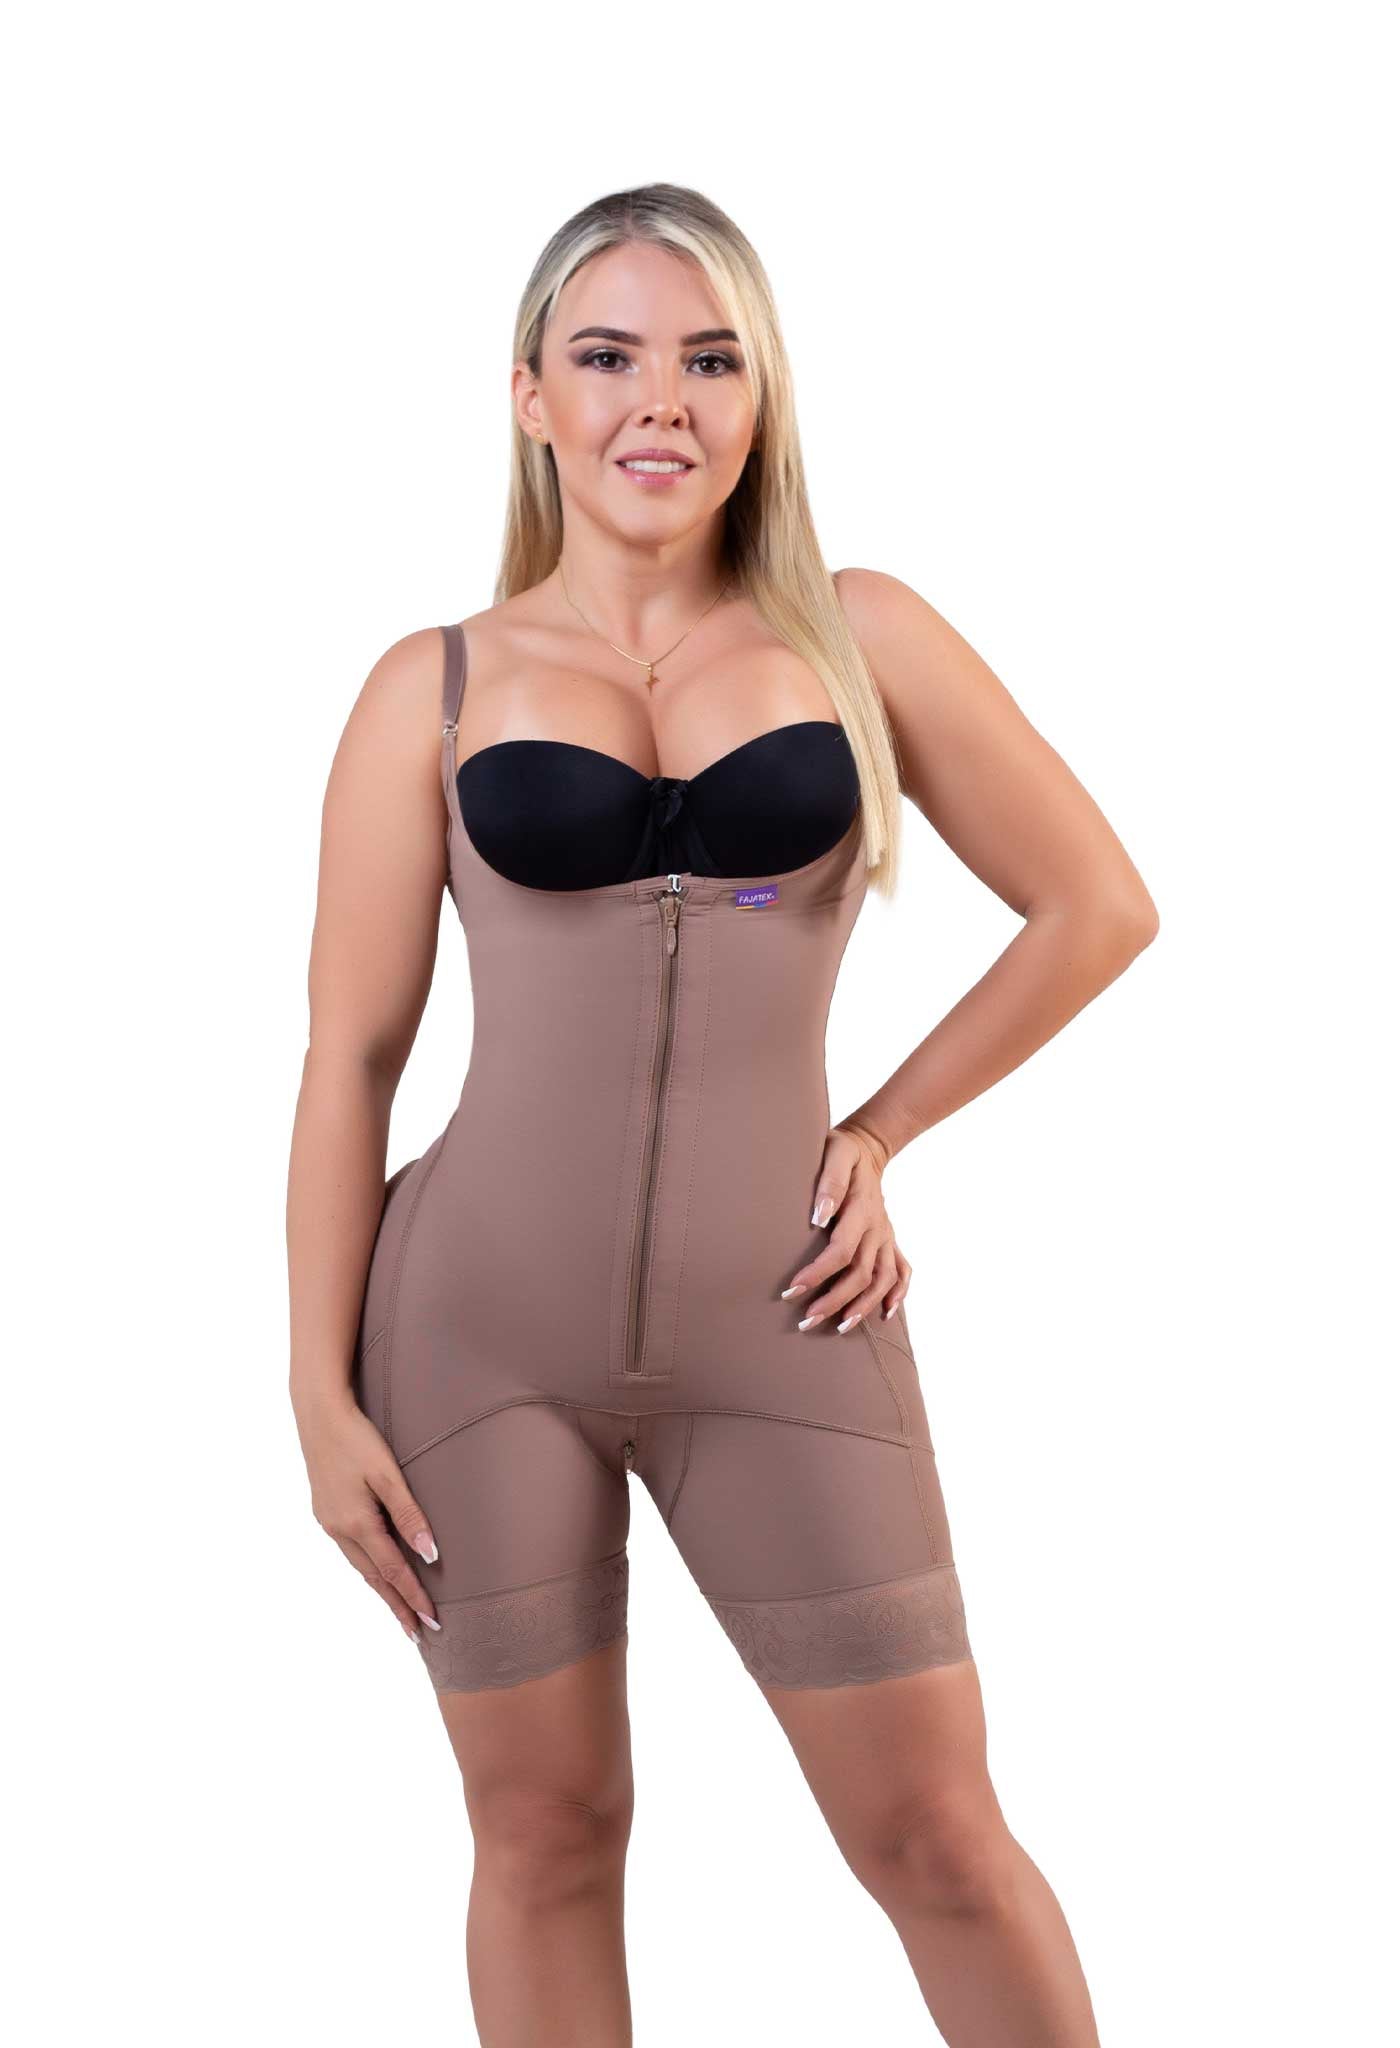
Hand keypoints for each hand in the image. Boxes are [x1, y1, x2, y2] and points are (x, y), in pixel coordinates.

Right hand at [294, 1392, 441, 1640]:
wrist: (318, 1414)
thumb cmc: (357, 1438)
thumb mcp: (387, 1473)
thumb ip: (409, 1514)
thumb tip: (430, 1554)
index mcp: (356, 1524)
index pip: (392, 1572)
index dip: (413, 1598)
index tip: (431, 1622)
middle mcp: (338, 1530)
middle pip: (374, 1579)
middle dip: (397, 1606)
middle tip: (418, 1632)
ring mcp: (328, 1523)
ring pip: (360, 1567)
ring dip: (382, 1591)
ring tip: (402, 1611)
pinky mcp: (325, 1512)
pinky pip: (351, 1552)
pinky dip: (369, 1569)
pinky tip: (378, 1573)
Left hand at [781, 1121, 912, 1332]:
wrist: (869, 1146)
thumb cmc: (842, 1149)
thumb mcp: (835, 1152)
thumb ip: (829, 1182)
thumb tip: (818, 1218)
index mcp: (861, 1210)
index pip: (841, 1252)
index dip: (818, 1274)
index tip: (791, 1291)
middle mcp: (878, 1228)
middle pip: (861, 1275)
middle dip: (834, 1302)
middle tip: (806, 1321)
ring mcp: (886, 1236)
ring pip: (882, 1281)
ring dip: (863, 1307)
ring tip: (839, 1328)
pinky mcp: (890, 1240)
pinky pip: (901, 1272)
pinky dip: (897, 1294)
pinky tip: (885, 1314)